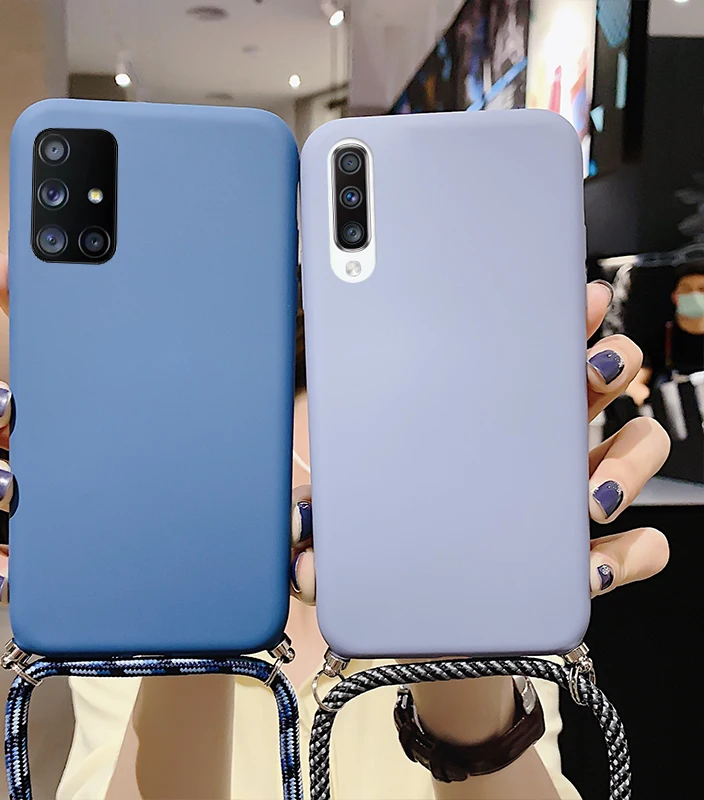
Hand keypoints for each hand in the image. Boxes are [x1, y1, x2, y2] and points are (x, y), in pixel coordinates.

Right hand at [0, 250, 312, 605]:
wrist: (241, 572)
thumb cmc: (241, 496)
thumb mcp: (253, 433)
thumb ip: (253, 390)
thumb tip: (270, 321)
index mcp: (102, 402)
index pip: (51, 338)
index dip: (18, 297)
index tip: (5, 269)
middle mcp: (62, 445)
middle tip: (6, 404)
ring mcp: (44, 503)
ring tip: (9, 483)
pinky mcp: (40, 567)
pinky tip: (11, 564)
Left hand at [290, 282, 670, 605]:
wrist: (411, 627)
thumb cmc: (381, 553)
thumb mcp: (343, 520)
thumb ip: (319, 517)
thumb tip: (298, 533)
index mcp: (479, 420)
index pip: (526, 355)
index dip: (562, 321)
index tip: (574, 300)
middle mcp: (529, 452)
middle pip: (596, 389)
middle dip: (608, 366)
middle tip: (590, 368)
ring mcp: (562, 506)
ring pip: (630, 458)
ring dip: (630, 459)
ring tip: (591, 484)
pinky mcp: (578, 566)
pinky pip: (633, 552)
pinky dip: (635, 551)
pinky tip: (600, 559)